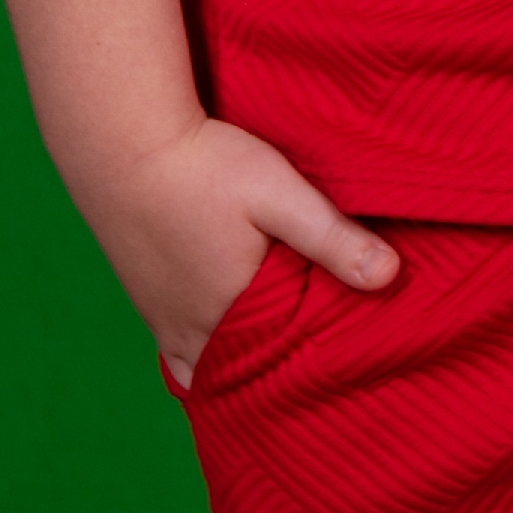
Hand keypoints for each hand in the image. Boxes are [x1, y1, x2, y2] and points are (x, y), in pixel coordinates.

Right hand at [75, 116, 397, 389]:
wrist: (120, 140)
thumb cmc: (203, 166)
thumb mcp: (280, 194)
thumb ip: (333, 238)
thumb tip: (391, 277)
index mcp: (228, 315)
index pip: (276, 369)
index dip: (307, 367)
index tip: (340, 360)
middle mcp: (188, 330)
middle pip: (239, 372)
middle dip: (272, 372)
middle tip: (312, 364)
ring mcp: (159, 318)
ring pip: (203, 365)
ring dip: (237, 360)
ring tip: (274, 354)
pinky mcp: (142, 297)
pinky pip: (175, 349)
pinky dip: (201, 352)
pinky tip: (224, 335)